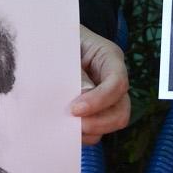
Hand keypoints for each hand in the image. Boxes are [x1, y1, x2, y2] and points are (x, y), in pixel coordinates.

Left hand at [71, 24, 129, 144]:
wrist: (51, 36)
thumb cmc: (59, 38)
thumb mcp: (66, 46)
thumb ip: (74, 70)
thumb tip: (80, 95)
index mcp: (109, 57)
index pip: (116, 82)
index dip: (99, 100)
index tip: (75, 109)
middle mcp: (112, 79)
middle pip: (121, 110)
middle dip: (98, 122)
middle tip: (73, 126)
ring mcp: (106, 97)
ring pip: (110, 123)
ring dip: (90, 131)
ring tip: (65, 130)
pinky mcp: (95, 109)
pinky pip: (97, 130)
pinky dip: (83, 135)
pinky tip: (64, 131)